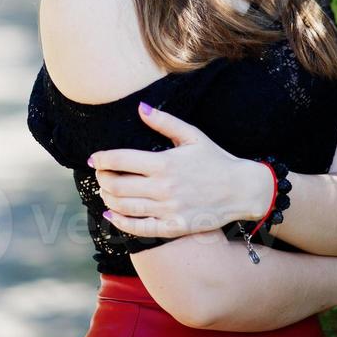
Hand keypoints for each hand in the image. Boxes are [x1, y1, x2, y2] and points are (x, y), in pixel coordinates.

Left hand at [86, 102, 267, 238]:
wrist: (242, 189)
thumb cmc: (216, 159)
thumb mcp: (192, 135)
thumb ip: (164, 122)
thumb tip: (140, 107)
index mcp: (165, 163)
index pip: (120, 160)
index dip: (102, 159)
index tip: (94, 159)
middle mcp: (163, 187)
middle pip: (117, 185)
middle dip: (102, 179)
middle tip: (100, 175)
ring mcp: (168, 209)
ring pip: (123, 207)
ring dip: (108, 199)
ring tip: (106, 191)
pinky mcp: (174, 227)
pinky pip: (139, 229)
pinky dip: (120, 223)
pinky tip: (111, 216)